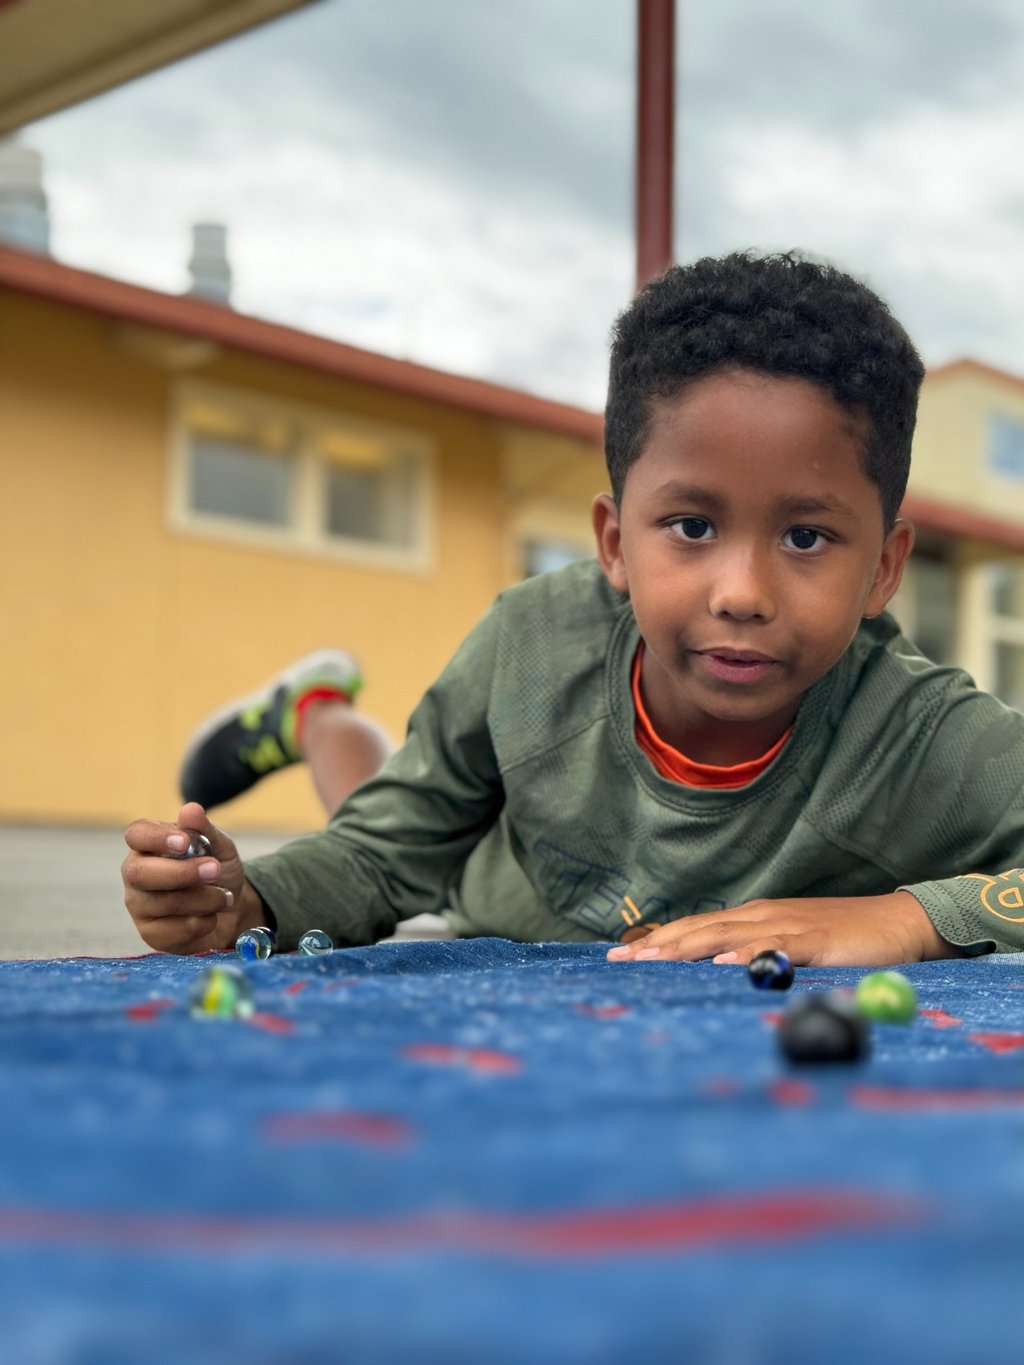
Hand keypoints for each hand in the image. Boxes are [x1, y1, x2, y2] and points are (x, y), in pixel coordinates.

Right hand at [122, 801, 264, 953]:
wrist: (232, 911)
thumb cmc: (218, 872)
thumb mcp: (220, 847)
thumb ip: (204, 830)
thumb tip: (190, 809)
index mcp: (149, 845)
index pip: (136, 834)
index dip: (156, 838)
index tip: (184, 842)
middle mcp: (136, 874)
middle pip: (138, 873)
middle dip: (181, 873)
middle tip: (215, 869)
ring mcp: (139, 906)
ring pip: (161, 903)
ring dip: (202, 899)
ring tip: (224, 897)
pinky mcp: (150, 934)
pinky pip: (171, 931)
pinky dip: (201, 922)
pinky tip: (211, 916)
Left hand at [606, 891, 963, 967]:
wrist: (900, 922)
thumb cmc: (843, 940)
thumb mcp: (790, 947)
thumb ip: (755, 958)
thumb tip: (715, 975)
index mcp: (753, 919)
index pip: (694, 928)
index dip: (656, 939)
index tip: (618, 954)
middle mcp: (762, 917)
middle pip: (700, 929)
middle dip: (657, 945)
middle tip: (619, 960)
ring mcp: (788, 926)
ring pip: (727, 936)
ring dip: (687, 947)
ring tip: (653, 960)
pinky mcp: (817, 941)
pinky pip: (777, 947)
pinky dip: (748, 955)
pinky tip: (724, 965)